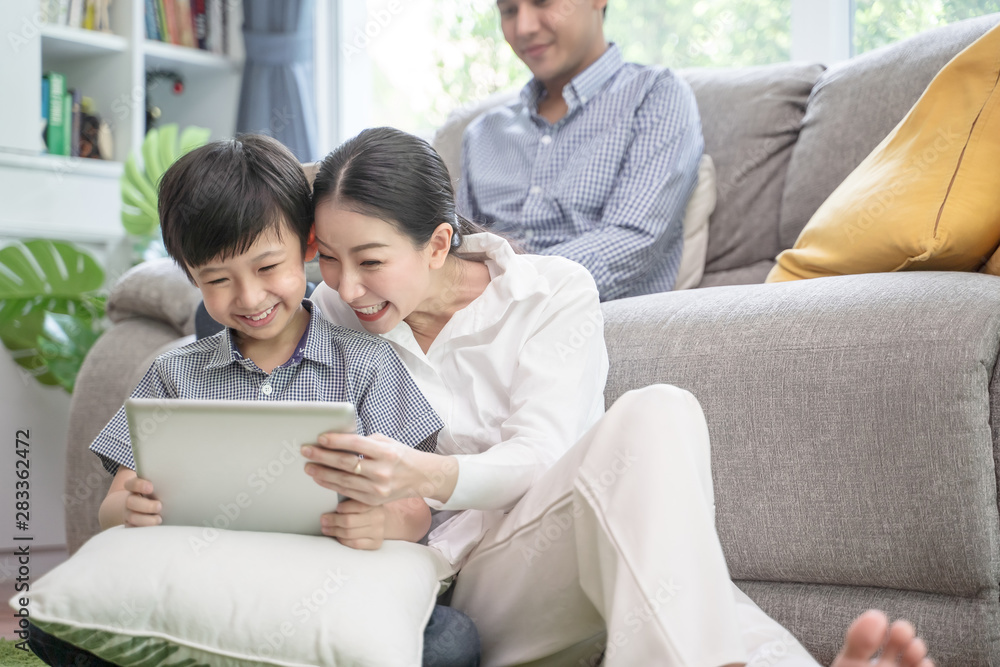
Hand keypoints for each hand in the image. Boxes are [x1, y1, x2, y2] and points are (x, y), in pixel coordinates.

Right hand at [121, 476, 161, 526]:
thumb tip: (180, 481)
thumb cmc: (158, 496)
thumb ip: (163, 485)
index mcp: (135, 488)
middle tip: (159, 506)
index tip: (151, 488)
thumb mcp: (159, 488)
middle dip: (146, 505)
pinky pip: (133, 529)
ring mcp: (129, 513)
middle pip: (131, 501)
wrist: (148, 510)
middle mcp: (130, 500)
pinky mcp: (131, 525)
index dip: (139, 485)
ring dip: (146, 519)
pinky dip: (143, 529)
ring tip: (159, 519)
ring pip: (132, 517)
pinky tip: (154, 528)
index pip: (131, 484)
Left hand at [301, 432, 457, 505]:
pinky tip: (321, 479)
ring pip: (343, 480)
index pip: (357, 444)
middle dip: (323, 457)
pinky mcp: (374, 501)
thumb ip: (365, 442)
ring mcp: (378, 488)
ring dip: (322, 474)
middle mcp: (383, 471)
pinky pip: (348, 493)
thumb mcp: (387, 442)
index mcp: (387, 452)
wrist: (421, 477)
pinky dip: (332, 485)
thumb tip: (338, 441)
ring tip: (309, 467)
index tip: (321, 438)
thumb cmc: (401, 456)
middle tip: (306, 451)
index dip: (337, 441)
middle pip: (346, 463)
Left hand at [321, 499, 386, 549]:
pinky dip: (343, 540)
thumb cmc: (365, 510)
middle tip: (323, 520)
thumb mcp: (360, 500)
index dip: (344, 508)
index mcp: (374, 503)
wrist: (379, 521)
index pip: (357, 505)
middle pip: (349, 521)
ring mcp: (378, 531)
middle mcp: (378, 517)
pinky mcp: (375, 543)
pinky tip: (338, 536)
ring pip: (350, 534)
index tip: (335, 508)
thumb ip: (349, 500)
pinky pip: (355, 544)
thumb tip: (328, 503)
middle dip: (333, 521)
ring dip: (334, 531)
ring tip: (326, 529)